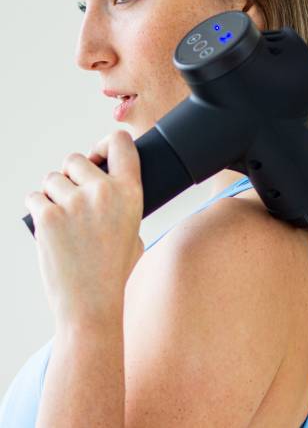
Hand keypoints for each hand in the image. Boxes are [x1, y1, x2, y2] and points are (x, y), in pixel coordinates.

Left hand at [24, 130, 143, 328]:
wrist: (91, 303)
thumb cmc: (113, 269)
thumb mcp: (134, 229)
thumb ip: (122, 201)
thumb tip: (105, 181)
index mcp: (130, 192)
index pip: (121, 143)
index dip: (106, 142)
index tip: (98, 153)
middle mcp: (103, 192)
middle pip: (76, 158)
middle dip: (71, 174)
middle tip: (73, 197)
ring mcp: (74, 203)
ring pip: (51, 178)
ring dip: (53, 192)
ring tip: (62, 218)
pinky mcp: (48, 217)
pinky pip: (34, 197)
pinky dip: (38, 208)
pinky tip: (48, 226)